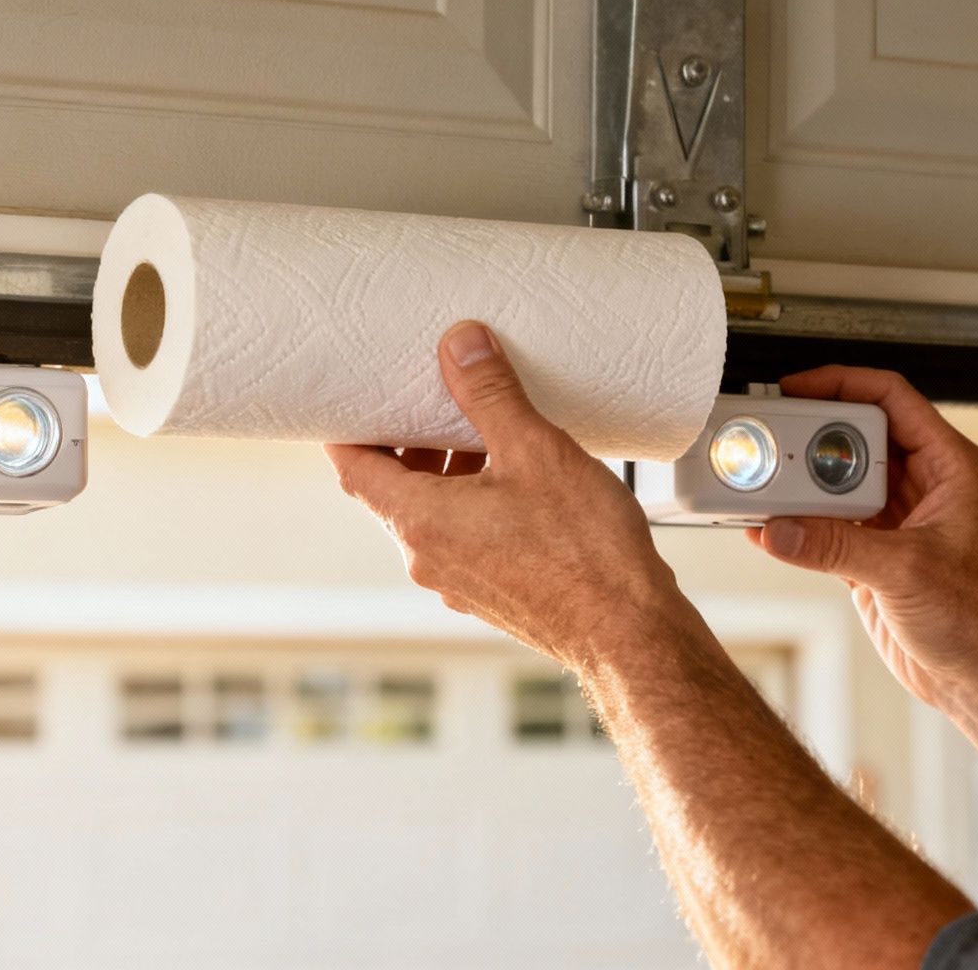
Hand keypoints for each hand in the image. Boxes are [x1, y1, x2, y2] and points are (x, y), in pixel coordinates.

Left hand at [325, 321, 685, 669]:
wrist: (629, 632)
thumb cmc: (583, 552)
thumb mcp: (534, 450)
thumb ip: (489, 394)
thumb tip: (459, 344)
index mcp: (419, 521)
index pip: (352, 469)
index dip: (347, 429)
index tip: (356, 398)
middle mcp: (427, 558)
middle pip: (391, 489)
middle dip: (408, 441)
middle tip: (433, 400)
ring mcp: (457, 581)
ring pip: (431, 513)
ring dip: (446, 470)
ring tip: (485, 431)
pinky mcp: (490, 592)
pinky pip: (463, 536)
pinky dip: (472, 500)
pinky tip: (517, 478)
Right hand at [748, 367, 977, 707]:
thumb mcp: (907, 572)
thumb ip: (837, 546)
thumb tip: (781, 528)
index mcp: (949, 468)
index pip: (891, 399)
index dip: (842, 383)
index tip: (796, 387)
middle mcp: (922, 486)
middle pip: (853, 437)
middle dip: (807, 435)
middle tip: (767, 435)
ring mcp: (894, 519)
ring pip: (834, 481)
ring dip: (796, 482)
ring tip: (759, 480)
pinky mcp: (871, 554)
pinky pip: (823, 524)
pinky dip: (794, 524)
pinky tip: (765, 526)